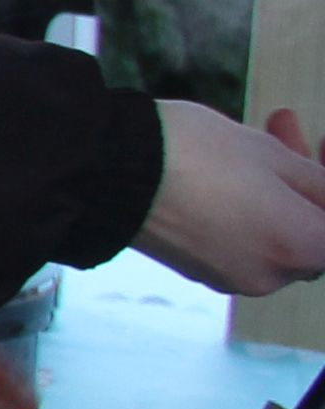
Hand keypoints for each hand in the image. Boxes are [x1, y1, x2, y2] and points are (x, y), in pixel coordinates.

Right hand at [138, 102, 324, 295]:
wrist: (106, 170)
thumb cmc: (193, 154)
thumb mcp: (272, 155)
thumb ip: (317, 182)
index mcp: (300, 246)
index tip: (321, 145)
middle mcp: (270, 275)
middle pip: (313, 235)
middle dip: (306, 186)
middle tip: (287, 132)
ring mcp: (232, 276)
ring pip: (276, 237)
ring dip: (277, 196)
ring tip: (254, 141)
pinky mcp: (199, 270)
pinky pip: (243, 243)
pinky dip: (247, 213)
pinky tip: (230, 174)